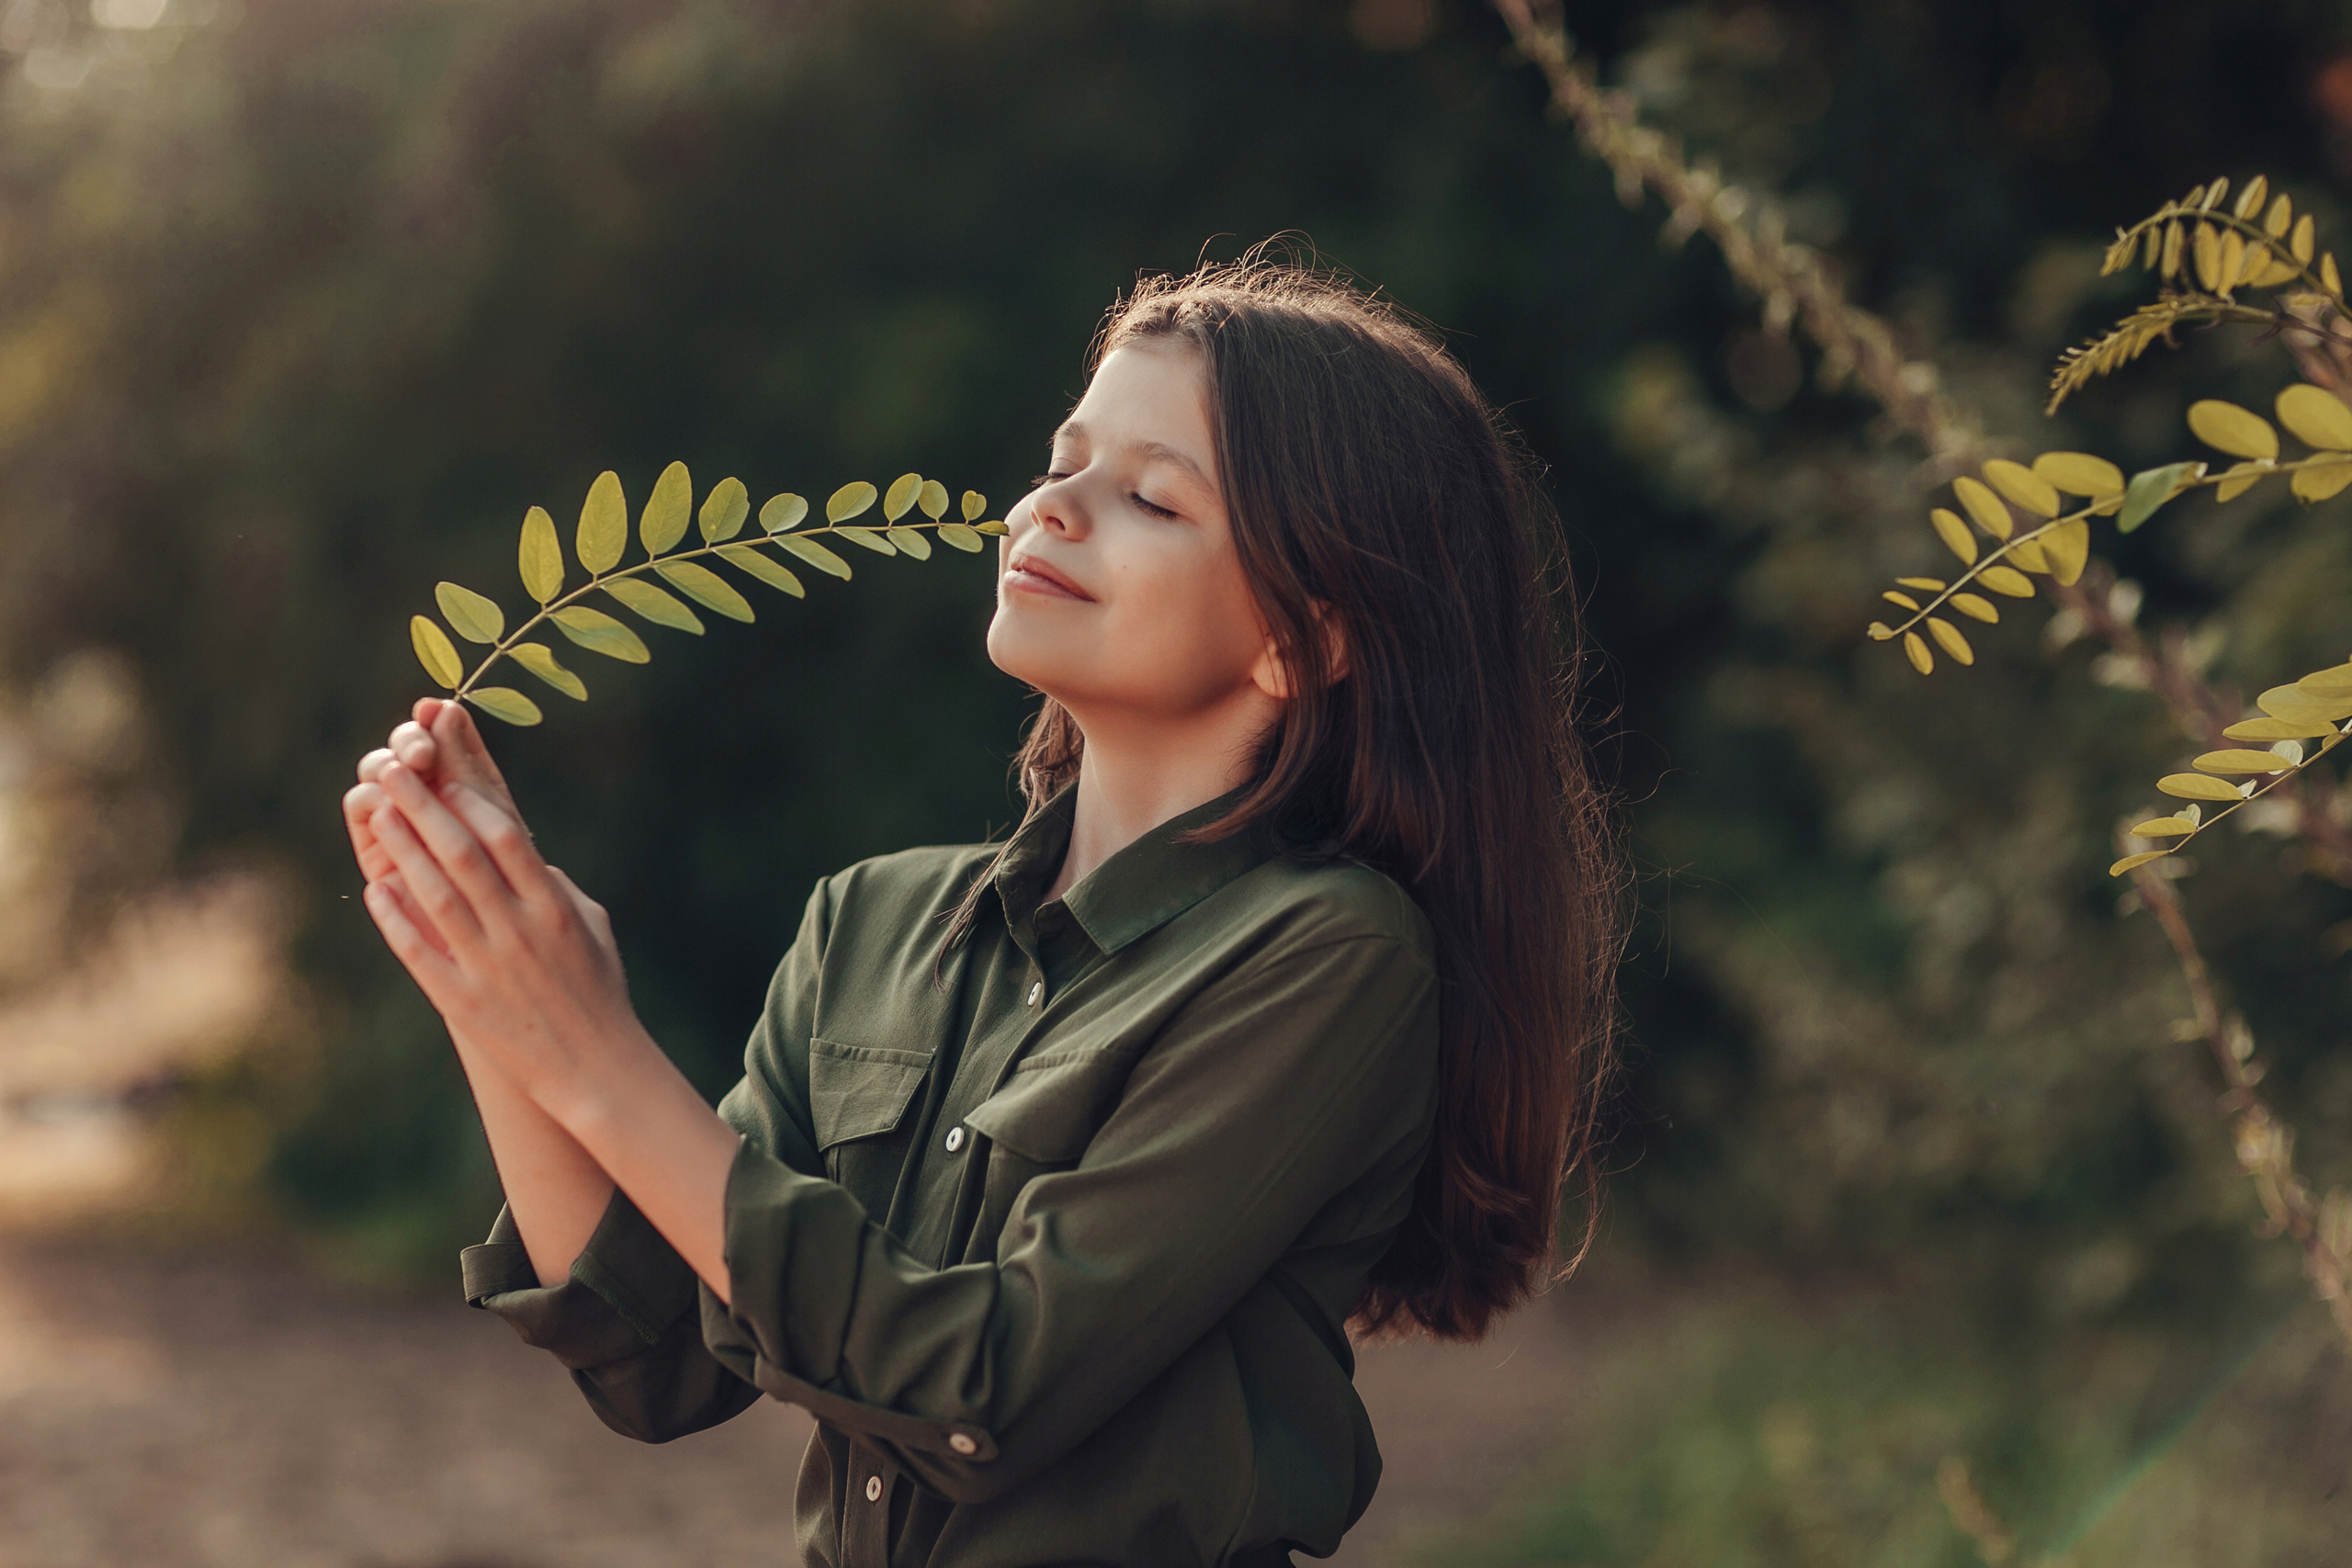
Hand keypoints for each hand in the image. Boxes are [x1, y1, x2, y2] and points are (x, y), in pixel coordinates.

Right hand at [344, 698, 524, 884]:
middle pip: (403, 743)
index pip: (440, 728)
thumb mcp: (491, 810)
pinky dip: (371, 799)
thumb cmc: (504, 867)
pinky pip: (361, 807)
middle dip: (409, 739)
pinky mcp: (374, 840)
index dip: (434, 717)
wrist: (493, 926)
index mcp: (462, 770)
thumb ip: (464, 761)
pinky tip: (385, 805)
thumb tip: (441, 706)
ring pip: (377, 769)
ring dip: (388, 765)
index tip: (436, 711)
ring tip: (403, 775)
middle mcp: (425, 785)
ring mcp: (397, 811)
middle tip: (423, 754)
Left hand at [360, 760, 637, 1111]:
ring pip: (435, 895)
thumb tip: (524, 855)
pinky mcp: (463, 1002)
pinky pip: (420, 951)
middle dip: (423, 808)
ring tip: (376, 814)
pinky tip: (376, 888)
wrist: (595, 1068)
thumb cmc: (598, 992)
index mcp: (554, 909)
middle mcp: (520, 932)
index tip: (444, 779)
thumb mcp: (592, 928)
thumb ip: (556, 888)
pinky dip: (395, 918)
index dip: (471, 804)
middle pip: (462, 856)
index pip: (507, 841)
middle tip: (392, 771)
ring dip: (402, 851)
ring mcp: (489, 967)